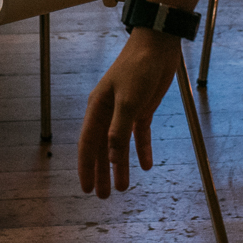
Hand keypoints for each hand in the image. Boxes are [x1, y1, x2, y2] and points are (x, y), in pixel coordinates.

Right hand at [76, 29, 179, 197]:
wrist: (157, 46)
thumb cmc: (138, 69)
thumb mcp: (127, 101)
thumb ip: (119, 130)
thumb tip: (111, 158)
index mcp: (98, 108)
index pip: (88, 144)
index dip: (86, 167)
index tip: (85, 188)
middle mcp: (108, 112)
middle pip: (103, 149)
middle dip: (102, 172)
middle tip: (103, 196)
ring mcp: (125, 111)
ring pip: (120, 146)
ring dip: (121, 166)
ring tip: (122, 188)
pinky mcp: (142, 109)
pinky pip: (139, 136)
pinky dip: (141, 150)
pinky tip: (145, 166)